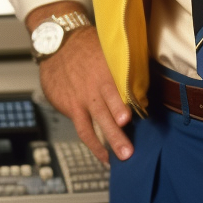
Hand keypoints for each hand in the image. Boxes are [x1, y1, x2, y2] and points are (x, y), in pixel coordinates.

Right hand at [36, 24, 133, 165]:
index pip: (116, 90)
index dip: (123, 104)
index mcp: (104, 72)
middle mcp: (91, 89)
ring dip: (103, 145)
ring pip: (91, 127)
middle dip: (116, 134)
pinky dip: (92, 143)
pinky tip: (102, 154)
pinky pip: (81, 128)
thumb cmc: (88, 46)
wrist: (57, 42)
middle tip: (127, 151)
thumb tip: (144, 83)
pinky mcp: (68, 107)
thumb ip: (122, 68)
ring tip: (115, 160)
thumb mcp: (107, 50)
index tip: (132, 116)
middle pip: (104, 114)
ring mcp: (78, 100)